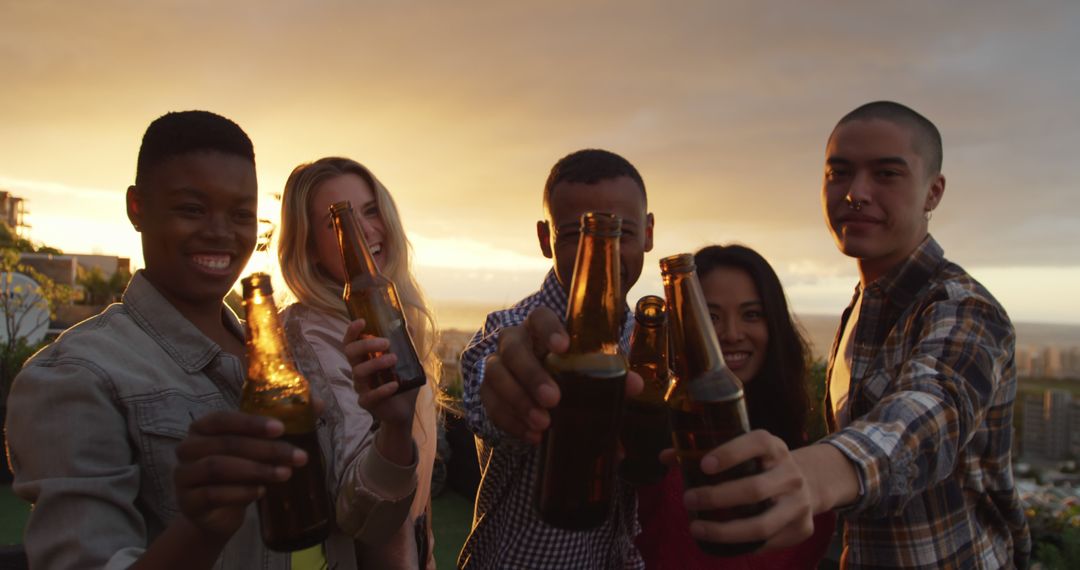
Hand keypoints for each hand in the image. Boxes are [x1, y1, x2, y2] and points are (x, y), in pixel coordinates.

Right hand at [173, 411, 308, 540]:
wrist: (216, 514)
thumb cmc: (238, 472)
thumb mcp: (258, 447)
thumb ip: (283, 423)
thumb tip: (318, 403)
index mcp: (203, 427)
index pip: (223, 419)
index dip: (251, 422)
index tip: (281, 428)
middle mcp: (189, 447)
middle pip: (227, 444)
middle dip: (266, 450)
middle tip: (298, 456)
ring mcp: (184, 475)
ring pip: (218, 468)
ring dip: (256, 470)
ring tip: (285, 474)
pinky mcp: (187, 501)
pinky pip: (212, 494)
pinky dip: (240, 493)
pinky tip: (261, 492)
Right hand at [342, 318, 417, 426]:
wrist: (404, 409)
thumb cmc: (401, 382)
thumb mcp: (407, 361)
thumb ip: (406, 344)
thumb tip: (408, 324)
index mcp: (365, 358)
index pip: (351, 342)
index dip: (352, 331)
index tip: (362, 321)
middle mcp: (359, 370)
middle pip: (350, 352)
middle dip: (366, 344)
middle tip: (386, 342)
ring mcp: (361, 386)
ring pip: (359, 372)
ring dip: (376, 363)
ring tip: (394, 359)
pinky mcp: (366, 402)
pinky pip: (370, 395)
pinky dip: (383, 389)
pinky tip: (395, 385)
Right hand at [480, 306, 642, 443]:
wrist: (537, 386)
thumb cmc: (568, 371)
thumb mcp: (589, 370)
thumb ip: (611, 375)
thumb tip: (635, 386)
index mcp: (540, 327)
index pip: (540, 317)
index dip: (549, 329)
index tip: (564, 347)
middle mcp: (513, 341)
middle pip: (513, 349)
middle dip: (531, 375)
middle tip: (553, 399)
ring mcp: (496, 365)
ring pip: (496, 376)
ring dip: (519, 401)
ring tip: (543, 424)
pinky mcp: (487, 391)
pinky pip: (491, 405)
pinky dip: (511, 422)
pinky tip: (532, 437)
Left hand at [680, 430, 814, 550]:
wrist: (810, 483)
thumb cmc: (762, 466)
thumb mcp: (744, 452)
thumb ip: (704, 452)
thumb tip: (666, 456)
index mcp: (774, 447)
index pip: (757, 443)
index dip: (730, 453)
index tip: (704, 466)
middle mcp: (791, 473)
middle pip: (755, 489)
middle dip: (717, 498)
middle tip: (688, 500)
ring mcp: (799, 503)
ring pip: (761, 525)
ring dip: (725, 531)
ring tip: (696, 528)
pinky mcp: (802, 529)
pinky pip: (767, 544)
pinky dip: (741, 546)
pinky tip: (719, 543)